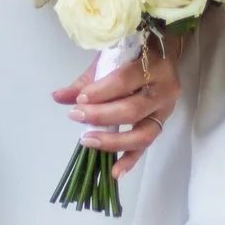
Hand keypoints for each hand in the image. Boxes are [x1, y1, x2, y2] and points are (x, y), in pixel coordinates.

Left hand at [52, 40, 182, 178]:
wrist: (163, 51)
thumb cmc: (134, 52)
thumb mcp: (111, 58)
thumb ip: (87, 80)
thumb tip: (58, 97)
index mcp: (154, 65)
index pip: (125, 81)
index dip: (101, 92)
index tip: (80, 99)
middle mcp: (164, 90)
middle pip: (133, 110)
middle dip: (101, 116)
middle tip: (76, 116)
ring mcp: (165, 111)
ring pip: (143, 133)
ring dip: (113, 141)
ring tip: (87, 141)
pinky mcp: (161, 125)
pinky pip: (146, 147)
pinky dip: (129, 160)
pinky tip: (114, 172)